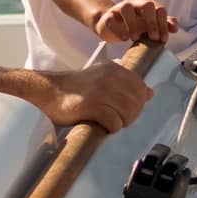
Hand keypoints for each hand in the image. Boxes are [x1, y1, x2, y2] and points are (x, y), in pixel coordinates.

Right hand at [33, 61, 152, 133]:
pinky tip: (101, 125)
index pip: (141, 89)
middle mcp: (109, 77)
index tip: (122, 108)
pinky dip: (111, 128)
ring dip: (121, 123)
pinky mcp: (90, 105)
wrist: (47, 92)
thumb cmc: (75, 89)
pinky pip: (114, 123)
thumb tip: (149, 93)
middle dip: (130, 116)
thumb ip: (125, 83)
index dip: (136, 103)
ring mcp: (100, 91)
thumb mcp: (102, 78)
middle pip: (137, 103)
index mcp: (114, 69)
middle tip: (115, 119)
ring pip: (128, 114)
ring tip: (108, 122)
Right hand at [92, 0, 178, 44]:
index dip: (163, 24)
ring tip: (135, 38)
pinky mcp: (108, 17)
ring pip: (127, 8)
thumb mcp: (150, 24)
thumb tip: (175, 27)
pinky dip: (118, 29)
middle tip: (153, 38)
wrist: (110, 24)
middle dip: (152, 22)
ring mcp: (120, 8)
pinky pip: (111, 19)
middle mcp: (134, 3)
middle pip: (147, 4)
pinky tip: (124, 38)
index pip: (160, 10)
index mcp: (147, 5)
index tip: (163, 39)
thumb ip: (164, 24)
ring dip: (133, 24)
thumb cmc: (133, 24)